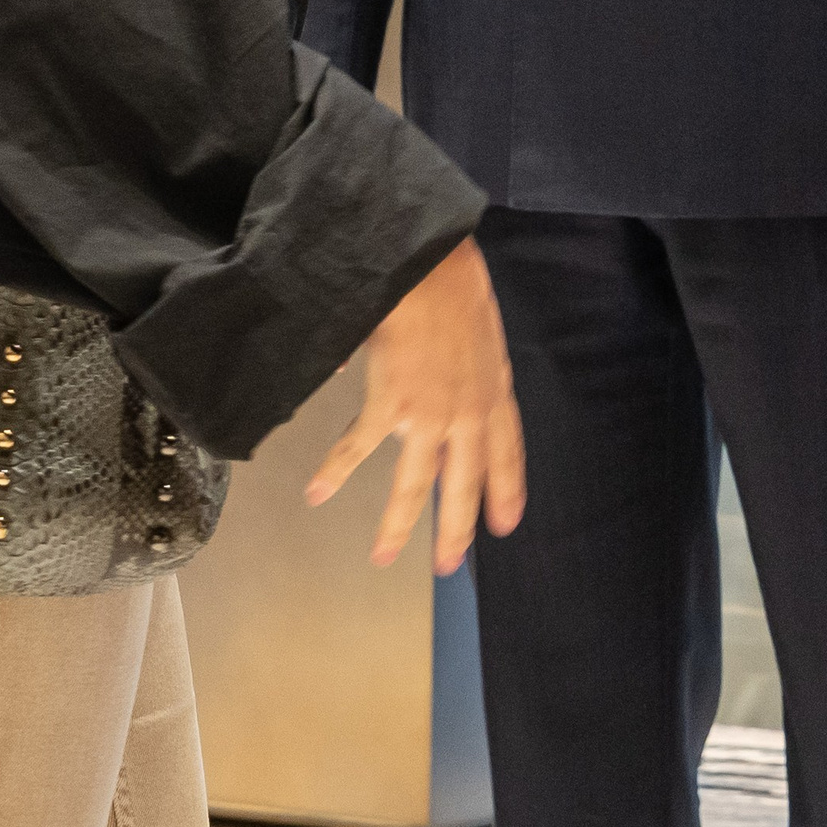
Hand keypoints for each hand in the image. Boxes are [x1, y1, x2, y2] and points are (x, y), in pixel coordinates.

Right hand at [305, 238, 525, 573]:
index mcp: (495, 389)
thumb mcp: (478, 325)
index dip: (507, 489)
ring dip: (398, 524)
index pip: (508, 451)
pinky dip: (336, 471)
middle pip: (464, 482)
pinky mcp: (394, 404)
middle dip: (456, 528)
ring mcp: (432, 413)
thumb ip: (460, 361)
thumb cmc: (452, 279)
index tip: (505, 522)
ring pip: (415, 484)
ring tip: (384, 555)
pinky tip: (318, 492)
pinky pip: (360, 448)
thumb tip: (423, 375)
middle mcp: (469, 410)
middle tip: (449, 564)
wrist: (430, 262)